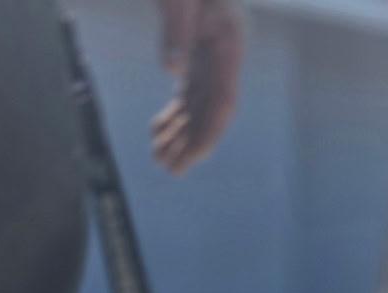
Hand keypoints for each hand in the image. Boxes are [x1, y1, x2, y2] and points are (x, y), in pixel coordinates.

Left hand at [152, 0, 243, 173]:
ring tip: (159, 158)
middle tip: (168, 168)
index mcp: (230, 42)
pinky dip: (174, 112)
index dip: (208, 133)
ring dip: (180, 132)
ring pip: (199, 103)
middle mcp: (225, 54)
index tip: (189, 158)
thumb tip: (171, 73)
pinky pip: (188, 90)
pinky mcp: (196, 49)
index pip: (224, 101)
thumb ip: (176, 28)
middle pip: (212, 109)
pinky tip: (158, 130)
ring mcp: (211, 53)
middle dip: (191, 141)